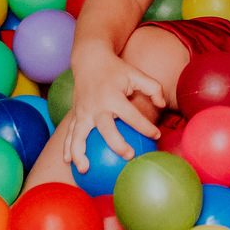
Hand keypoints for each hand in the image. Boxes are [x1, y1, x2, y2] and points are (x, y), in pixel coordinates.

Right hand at [62, 43, 163, 174]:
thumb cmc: (116, 70)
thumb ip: (153, 88)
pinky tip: (68, 162)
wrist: (89, 60)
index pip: (132, 116)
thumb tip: (162, 105)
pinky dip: (67, 148)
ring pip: (78, 135)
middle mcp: (97, 106)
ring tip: (84, 169)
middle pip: (106, 129)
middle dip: (117, 144)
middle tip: (128, 156)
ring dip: (79, 153)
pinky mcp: (75, 115)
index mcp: (114, 96)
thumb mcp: (136, 74)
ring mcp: (83, 112)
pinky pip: (69, 134)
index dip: (146, 127)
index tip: (156, 136)